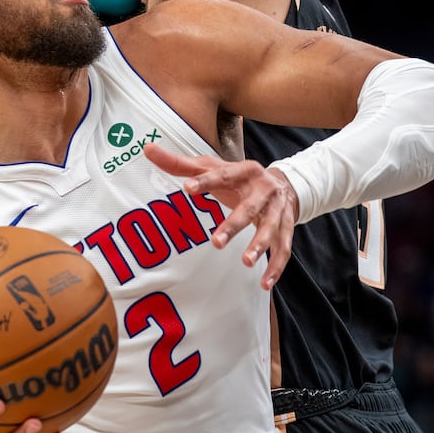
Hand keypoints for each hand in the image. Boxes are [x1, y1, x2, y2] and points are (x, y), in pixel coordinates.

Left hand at [143, 142, 297, 289]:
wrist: (285, 182)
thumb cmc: (237, 177)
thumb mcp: (212, 167)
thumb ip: (179, 163)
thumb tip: (147, 149)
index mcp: (244, 171)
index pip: (223, 175)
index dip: (206, 182)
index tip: (187, 189)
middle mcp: (264, 189)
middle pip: (249, 208)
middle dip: (234, 225)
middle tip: (216, 243)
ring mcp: (277, 209)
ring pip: (271, 229)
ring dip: (260, 246)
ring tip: (246, 262)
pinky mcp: (286, 227)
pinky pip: (284, 249)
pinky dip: (276, 266)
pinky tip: (265, 283)